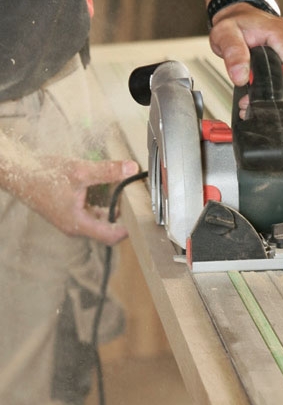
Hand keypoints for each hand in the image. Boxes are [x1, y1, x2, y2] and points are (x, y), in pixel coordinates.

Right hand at [19, 157, 139, 245]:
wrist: (19, 173)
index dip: (128, 228)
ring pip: (100, 222)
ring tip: (127, 196)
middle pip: (107, 231)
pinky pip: (91, 215)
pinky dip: (102, 207)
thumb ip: (107, 171)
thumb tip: (132, 168)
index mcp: (78, 224)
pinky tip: (109, 192)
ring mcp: (72, 222)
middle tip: (137, 204)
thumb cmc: (44, 175)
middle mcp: (75, 227)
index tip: (141, 216)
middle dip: (123, 218)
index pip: (111, 236)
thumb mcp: (80, 170)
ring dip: (113, 211)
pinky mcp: (69, 214)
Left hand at [209, 3, 282, 103]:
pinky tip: (273, 80)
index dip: (279, 93)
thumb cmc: (235, 24)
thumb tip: (241, 77)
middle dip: (279, 95)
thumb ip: (233, 54)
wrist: (240, 15)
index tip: (257, 98)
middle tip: (252, 97)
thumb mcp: (225, 36)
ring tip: (260, 87)